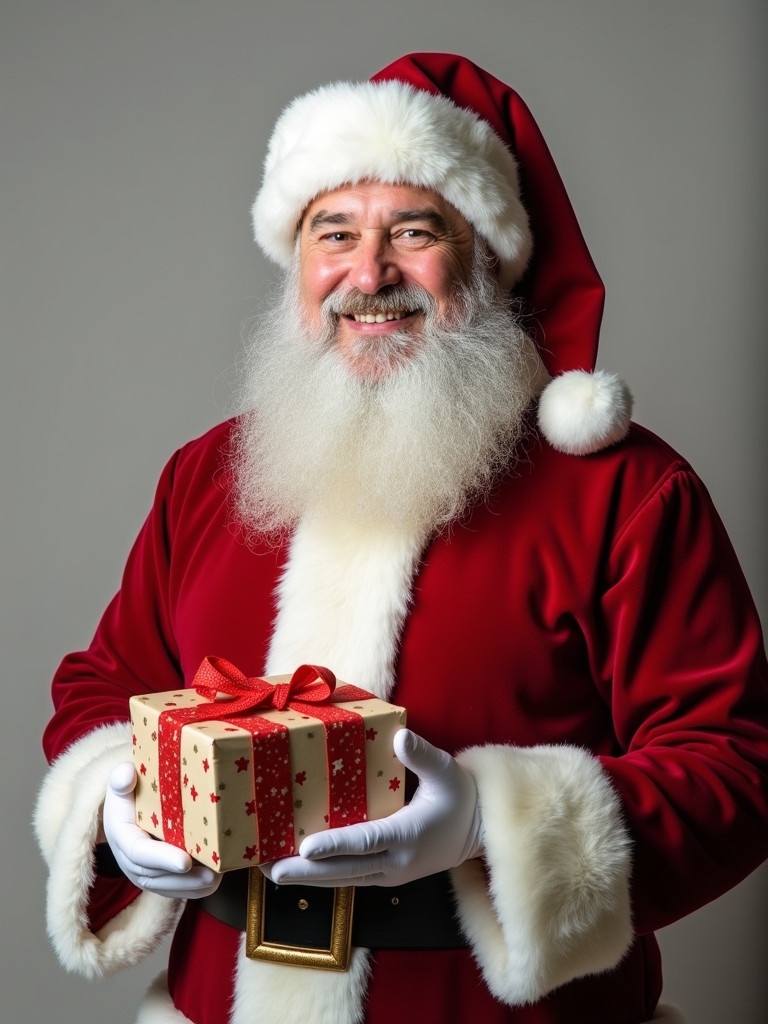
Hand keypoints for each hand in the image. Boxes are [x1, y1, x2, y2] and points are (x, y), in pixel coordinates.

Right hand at [102, 761, 220, 898]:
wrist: (125, 807)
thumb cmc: (128, 792)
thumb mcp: (121, 781)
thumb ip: (122, 779)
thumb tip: (127, 774)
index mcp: (122, 836)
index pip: (139, 852)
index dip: (162, 858)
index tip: (185, 862)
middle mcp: (129, 860)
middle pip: (155, 876)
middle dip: (184, 879)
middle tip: (212, 874)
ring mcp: (142, 871)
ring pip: (165, 887)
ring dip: (192, 887)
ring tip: (217, 879)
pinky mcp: (155, 876)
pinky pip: (172, 888)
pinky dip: (192, 889)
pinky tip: (212, 882)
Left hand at [261, 729, 482, 887]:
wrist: (478, 831)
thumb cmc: (460, 796)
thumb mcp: (446, 771)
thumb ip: (422, 756)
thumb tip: (400, 736)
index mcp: (408, 836)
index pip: (365, 842)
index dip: (334, 845)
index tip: (304, 847)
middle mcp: (396, 863)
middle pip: (345, 871)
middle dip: (306, 872)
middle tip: (269, 870)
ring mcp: (390, 874)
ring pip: (343, 880)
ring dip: (308, 878)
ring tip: (270, 871)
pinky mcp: (386, 876)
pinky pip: (350, 878)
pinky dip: (323, 876)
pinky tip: (298, 869)